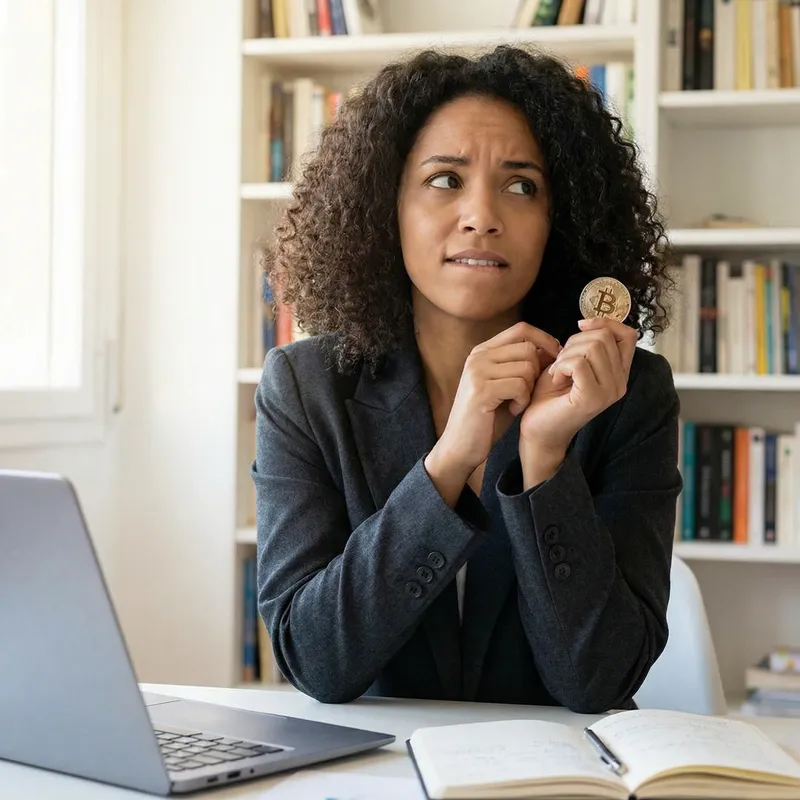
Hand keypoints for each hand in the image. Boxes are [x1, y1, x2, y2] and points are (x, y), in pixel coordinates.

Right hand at [428, 322, 560, 480]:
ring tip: (516, 403)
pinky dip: (522, 400)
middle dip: (537, 372)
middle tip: (526, 393)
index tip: (555, 360)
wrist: (460, 446)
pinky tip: (512, 410)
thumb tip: (553, 348)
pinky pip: (520, 385)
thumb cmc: (487, 418)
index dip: (544, 340)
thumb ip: (522, 365)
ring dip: (529, 389)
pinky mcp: (481, 390)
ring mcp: (477, 372)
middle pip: (528, 348)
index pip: (521, 329)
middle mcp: (478, 356)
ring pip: (527, 367)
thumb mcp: (505, 385)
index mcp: (482, 351)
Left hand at [519, 317, 638, 456]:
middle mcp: (620, 383)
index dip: (605, 323)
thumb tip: (587, 323)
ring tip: (557, 372)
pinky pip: (578, 364)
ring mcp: (609, 392)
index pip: (628, 335)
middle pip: (604, 338)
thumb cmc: (550, 395)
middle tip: (560, 362)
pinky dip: (560, 366)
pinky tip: (555, 380)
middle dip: (574, 342)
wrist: (538, 429)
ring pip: (592, 348)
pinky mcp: (592, 399)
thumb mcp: (571, 362)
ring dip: (565, 355)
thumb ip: (586, 345)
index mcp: (619, 373)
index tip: (581, 326)